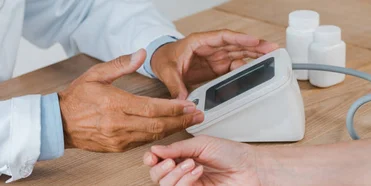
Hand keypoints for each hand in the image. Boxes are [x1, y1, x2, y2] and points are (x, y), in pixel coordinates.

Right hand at [58, 49, 204, 151]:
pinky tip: (170, 129)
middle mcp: (118, 124)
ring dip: (174, 129)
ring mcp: (118, 139)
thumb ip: (121, 64)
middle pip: (157, 125)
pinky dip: (159, 136)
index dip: (174, 108)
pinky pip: (144, 142)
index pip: (152, 108)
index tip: (190, 105)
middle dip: (181, 120)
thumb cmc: (76, 98)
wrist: (58, 123)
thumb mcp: (96, 74)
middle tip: (198, 115)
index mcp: (114, 105)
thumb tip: (141, 53)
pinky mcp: (118, 148)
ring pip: (153, 136)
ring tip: (190, 122)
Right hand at [143, 135, 262, 185]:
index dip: (151, 159)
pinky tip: (197, 171)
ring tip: (192, 164)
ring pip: (166, 185)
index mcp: (183, 156)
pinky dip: (185, 180)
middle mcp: (183, 171)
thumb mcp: (203, 143)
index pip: (158, 161)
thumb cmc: (232, 153)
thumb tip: (156, 149)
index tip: (152, 156)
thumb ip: (179, 147)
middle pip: (157, 176)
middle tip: (173, 161)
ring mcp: (190, 184)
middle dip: (161, 168)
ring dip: (176, 173)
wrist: (250, 167)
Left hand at [150, 29, 279, 98]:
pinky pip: (234, 66)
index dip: (240, 39)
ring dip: (255, 55)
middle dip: (255, 46)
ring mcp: (216, 57)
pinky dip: (246, 68)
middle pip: (237, 44)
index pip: (223, 37)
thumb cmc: (163, 58)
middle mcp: (211, 47)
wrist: (159, 61)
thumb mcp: (167, 70)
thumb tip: (183, 100)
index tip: (254, 42)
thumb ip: (175, 84)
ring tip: (271, 58)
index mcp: (199, 42)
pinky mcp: (217, 67)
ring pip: (239, 53)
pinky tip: (257, 71)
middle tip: (273, 49)